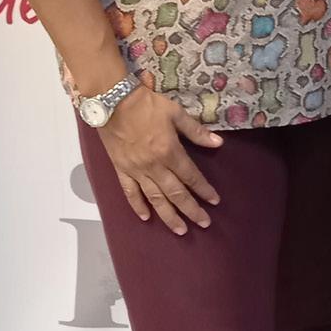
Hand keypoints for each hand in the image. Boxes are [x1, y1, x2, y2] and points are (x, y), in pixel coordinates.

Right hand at [98, 85, 222, 234]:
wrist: (112, 100)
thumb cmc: (146, 104)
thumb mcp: (176, 113)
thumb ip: (196, 131)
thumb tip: (218, 143)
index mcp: (169, 152)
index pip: (191, 177)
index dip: (204, 190)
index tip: (214, 201)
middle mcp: (154, 166)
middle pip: (176, 194)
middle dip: (191, 210)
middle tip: (204, 223)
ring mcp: (136, 170)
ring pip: (155, 198)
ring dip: (169, 216)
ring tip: (180, 230)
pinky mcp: (121, 170)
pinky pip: (130, 192)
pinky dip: (137, 206)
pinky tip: (146, 217)